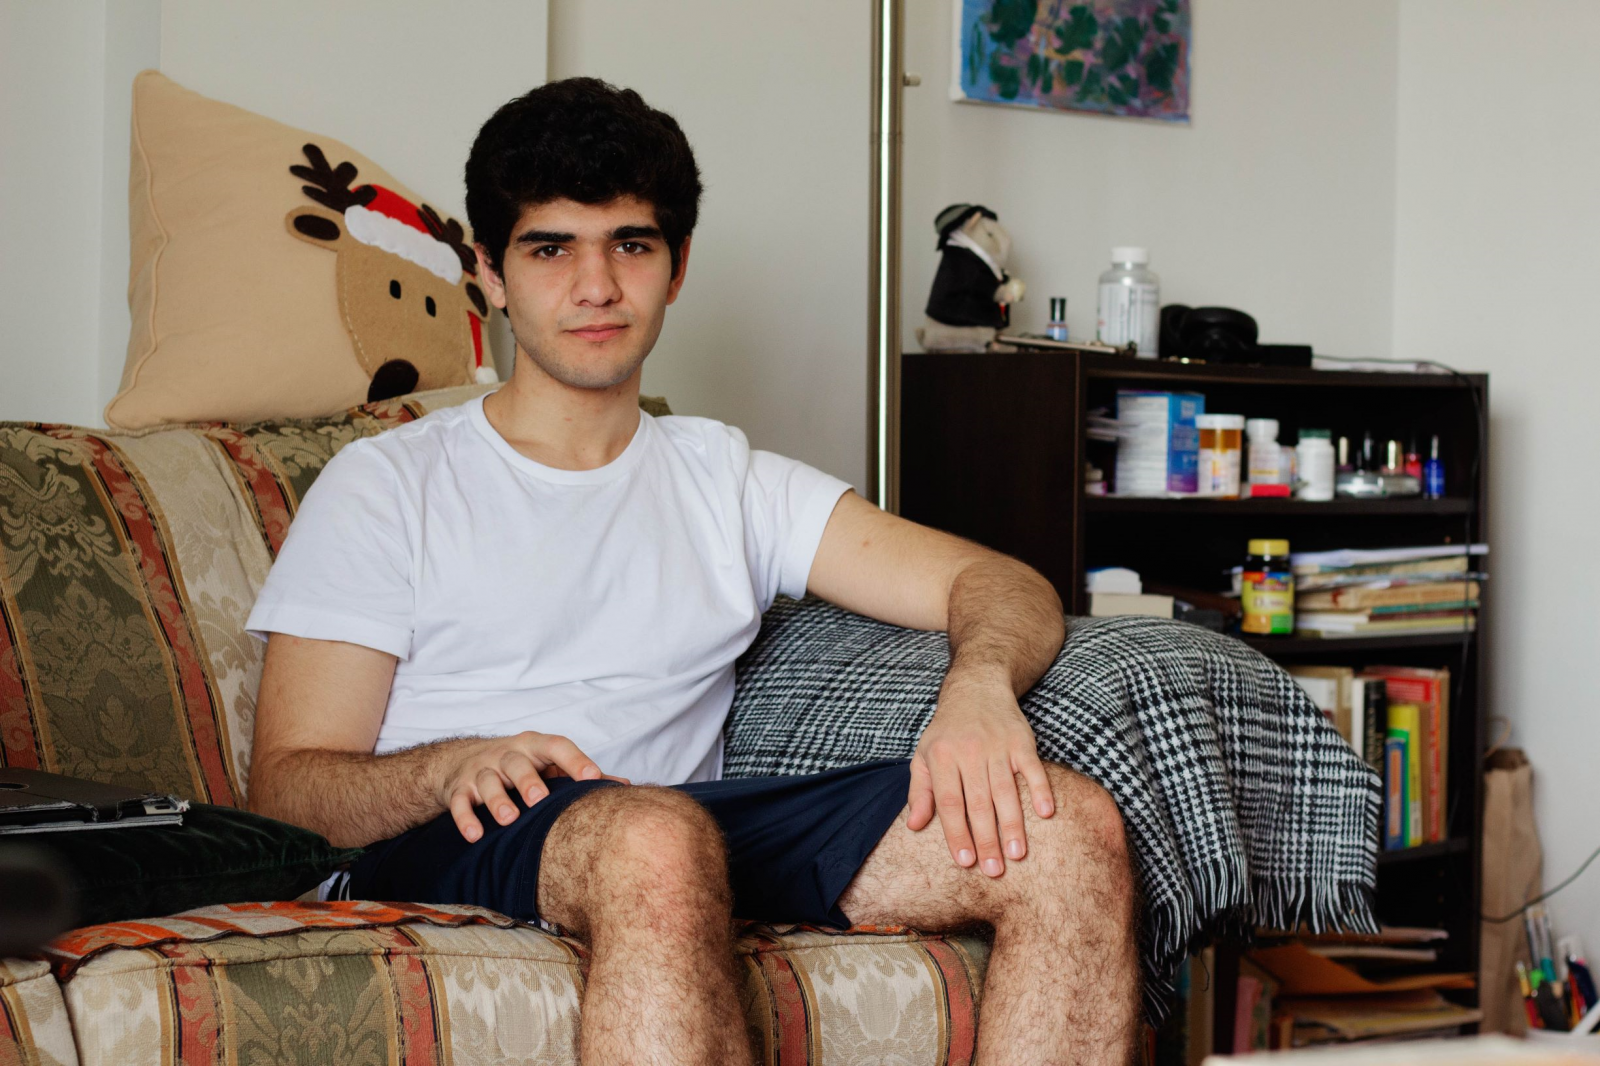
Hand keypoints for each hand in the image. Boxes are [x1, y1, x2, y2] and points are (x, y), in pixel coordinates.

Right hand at [436, 731, 627, 841]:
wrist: (462, 760)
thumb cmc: (520, 765)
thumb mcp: (547, 763)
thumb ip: (581, 774)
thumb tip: (625, 786)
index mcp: (535, 746)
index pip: (557, 746)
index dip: (575, 760)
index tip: (594, 777)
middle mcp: (508, 754)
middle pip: (518, 763)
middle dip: (528, 781)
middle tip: (539, 799)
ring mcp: (482, 770)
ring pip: (488, 781)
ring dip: (498, 800)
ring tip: (509, 819)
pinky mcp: (459, 787)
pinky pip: (461, 801)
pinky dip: (466, 818)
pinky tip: (475, 835)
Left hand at [908, 669, 1054, 876]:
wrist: (975, 688)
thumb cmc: (947, 731)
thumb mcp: (924, 755)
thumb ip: (919, 791)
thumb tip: (914, 826)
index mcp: (942, 757)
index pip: (950, 803)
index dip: (957, 833)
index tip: (965, 862)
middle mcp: (969, 751)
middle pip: (979, 802)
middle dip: (987, 839)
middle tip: (994, 870)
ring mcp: (997, 745)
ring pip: (1006, 790)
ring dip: (1013, 824)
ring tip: (1017, 854)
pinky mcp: (1021, 740)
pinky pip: (1033, 768)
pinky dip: (1040, 789)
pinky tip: (1046, 813)